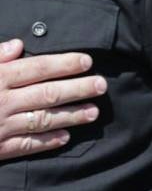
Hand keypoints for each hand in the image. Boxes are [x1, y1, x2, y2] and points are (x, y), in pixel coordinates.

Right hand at [0, 39, 104, 159]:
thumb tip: (18, 44)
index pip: (36, 68)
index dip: (64, 64)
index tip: (87, 61)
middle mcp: (0, 101)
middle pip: (47, 93)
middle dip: (78, 88)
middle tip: (102, 85)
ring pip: (43, 120)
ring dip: (71, 115)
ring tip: (94, 111)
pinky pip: (25, 145)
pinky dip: (46, 141)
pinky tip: (65, 137)